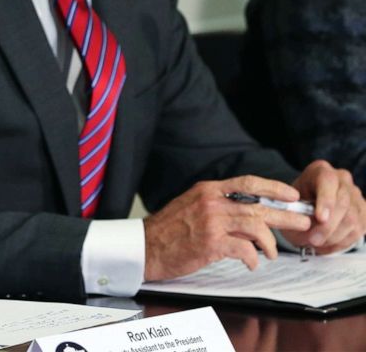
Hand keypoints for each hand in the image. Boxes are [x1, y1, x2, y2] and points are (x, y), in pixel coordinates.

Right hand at [143, 175, 311, 280]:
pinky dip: (252, 258)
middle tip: (302, 222)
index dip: (273, 188)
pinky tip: (251, 263)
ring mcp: (211, 222)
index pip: (247, 183)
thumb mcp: (192, 205)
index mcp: (207, 190)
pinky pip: (244, 249)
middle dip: (285, 215)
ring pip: (255, 227)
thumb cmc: (170, 230)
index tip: (291, 195)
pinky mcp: (210, 244)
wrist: (145, 246)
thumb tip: (249, 211)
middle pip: (257, 206)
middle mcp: (211, 202)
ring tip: (271, 253)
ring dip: (269, 243)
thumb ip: (218, 204)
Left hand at [280, 159, 365, 252]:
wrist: (305, 204)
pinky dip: (341, 242)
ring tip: (317, 244)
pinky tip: (327, 245)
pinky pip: (358, 230)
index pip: (328, 181)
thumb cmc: (295, 202)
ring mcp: (355, 195)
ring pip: (352, 219)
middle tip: (313, 240)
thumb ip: (295, 210)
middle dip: (328, 226)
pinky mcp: (363, 211)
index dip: (326, 201)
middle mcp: (342, 179)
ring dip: (334, 237)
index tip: (320, 218)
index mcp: (321, 171)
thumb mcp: (288, 202)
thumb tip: (305, 225)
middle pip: (343, 204)